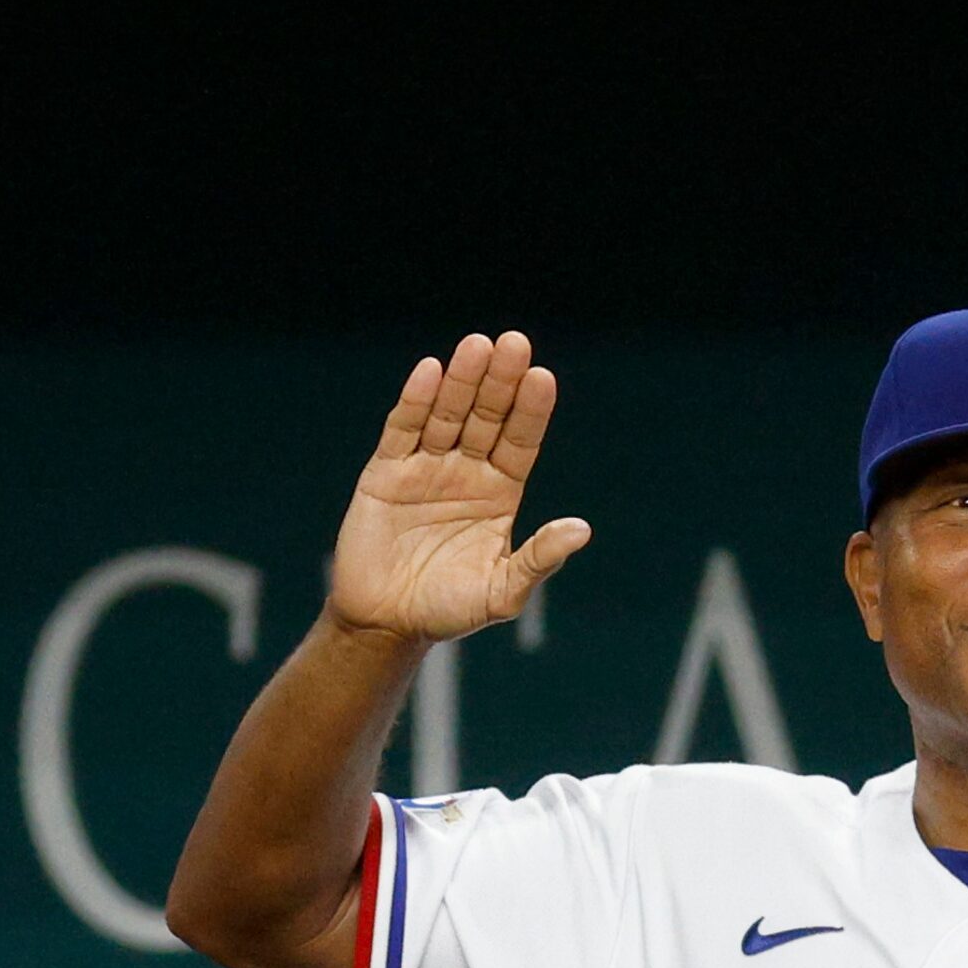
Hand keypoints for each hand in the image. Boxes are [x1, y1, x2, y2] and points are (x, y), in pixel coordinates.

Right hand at [327, 332, 591, 643]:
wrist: (387, 624)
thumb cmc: (450, 610)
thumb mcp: (503, 591)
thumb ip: (539, 559)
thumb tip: (581, 530)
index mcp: (500, 493)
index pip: (520, 441)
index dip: (531, 410)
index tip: (543, 378)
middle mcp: (466, 473)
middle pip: (487, 417)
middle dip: (500, 382)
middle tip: (515, 343)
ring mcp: (425, 469)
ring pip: (446, 415)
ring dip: (462, 381)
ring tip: (478, 346)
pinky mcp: (385, 473)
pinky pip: (402, 431)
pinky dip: (414, 401)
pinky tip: (430, 371)